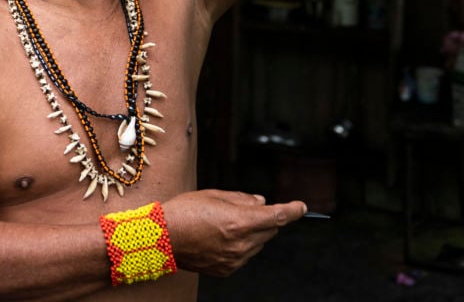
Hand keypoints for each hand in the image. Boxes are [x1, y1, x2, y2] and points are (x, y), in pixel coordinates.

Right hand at [161, 189, 305, 276]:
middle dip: (264, 219)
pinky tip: (219, 238)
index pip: (277, 216)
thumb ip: (242, 198)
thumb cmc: (185, 211)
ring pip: (258, 244)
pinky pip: (245, 256)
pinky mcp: (227, 269)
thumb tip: (261, 202)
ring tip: (225, 225)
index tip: (301, 207)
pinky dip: (240, 246)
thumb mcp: (214, 195)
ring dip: (253, 233)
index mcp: (240, 221)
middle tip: (243, 210)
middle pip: (270, 230)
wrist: (162, 237)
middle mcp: (241, 243)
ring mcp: (235, 259)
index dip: (292, 210)